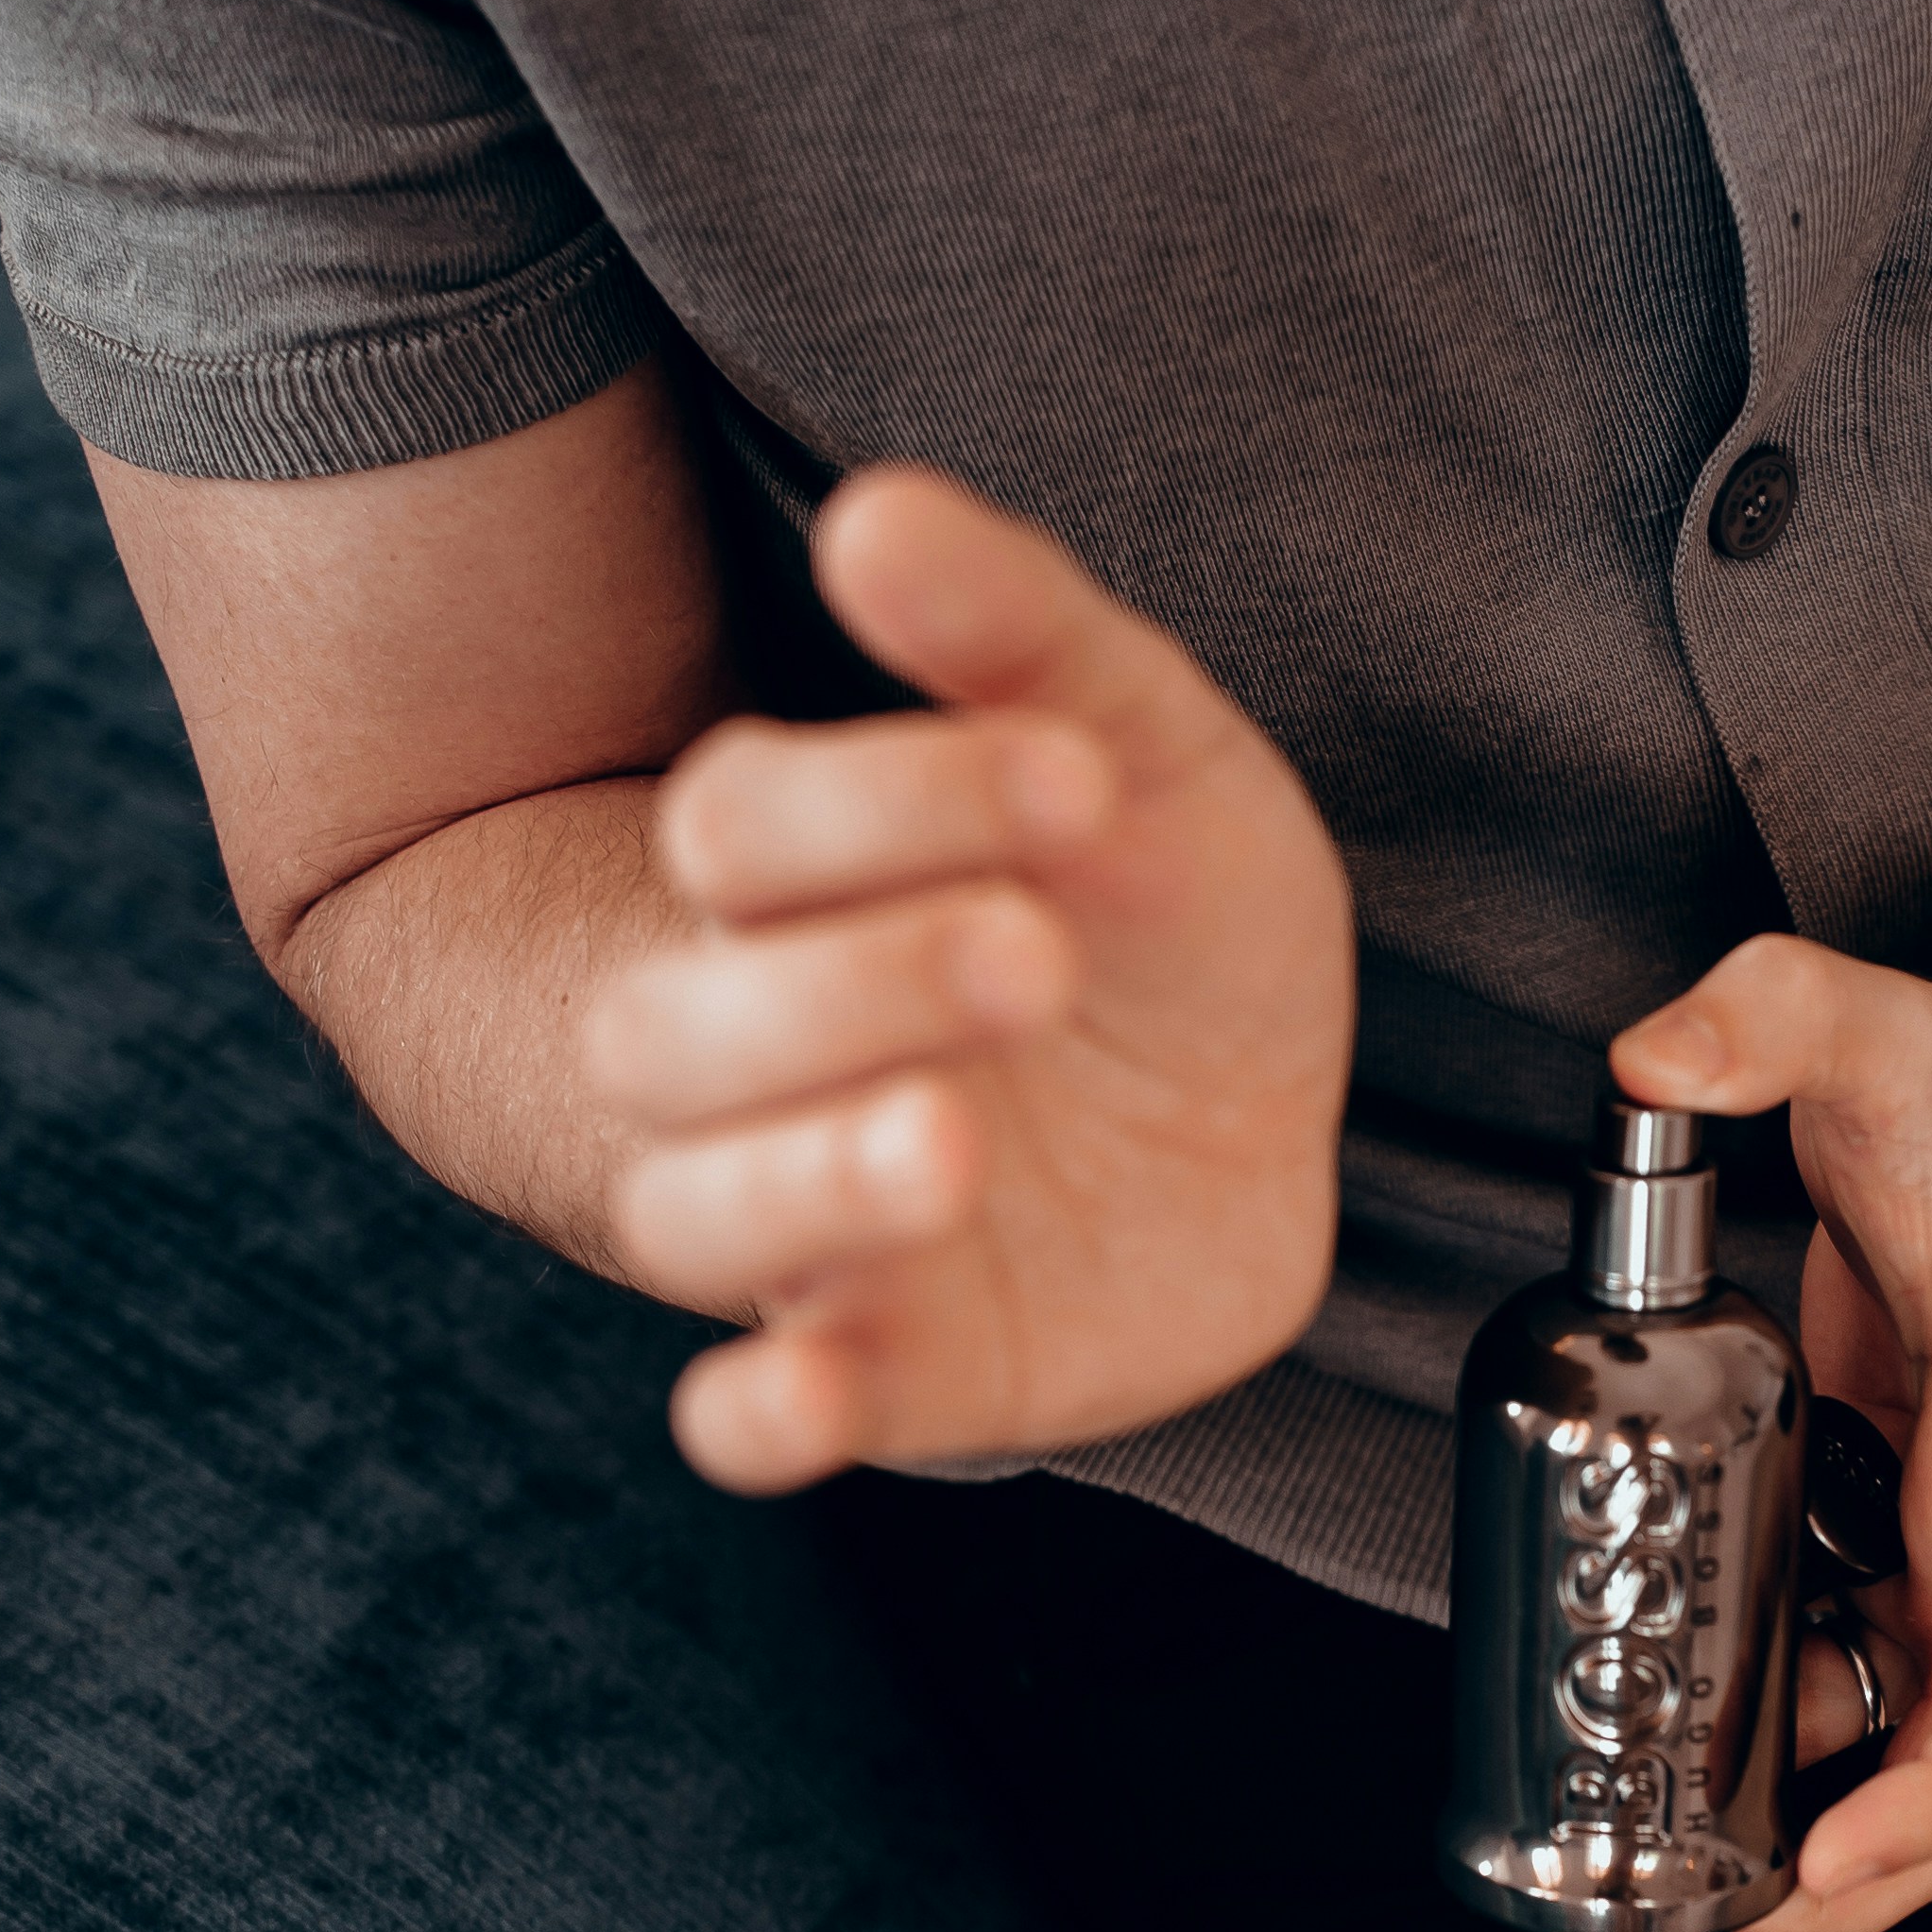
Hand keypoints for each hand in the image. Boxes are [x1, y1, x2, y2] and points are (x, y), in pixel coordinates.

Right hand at [585, 469, 1354, 1490]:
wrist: (1253, 1119)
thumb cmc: (1160, 916)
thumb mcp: (1135, 745)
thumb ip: (1016, 630)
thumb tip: (881, 511)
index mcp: (802, 885)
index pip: (739, 832)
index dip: (880, 803)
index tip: (1076, 780)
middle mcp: (769, 1056)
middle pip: (678, 1028)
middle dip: (848, 984)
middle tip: (1034, 953)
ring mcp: (818, 1221)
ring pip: (701, 1214)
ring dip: (805, 1180)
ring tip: (953, 1144)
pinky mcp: (898, 1367)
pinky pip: (761, 1412)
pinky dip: (759, 1420)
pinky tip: (794, 1401)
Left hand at [1610, 925, 1931, 1931]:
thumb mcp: (1866, 1016)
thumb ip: (1761, 1010)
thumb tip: (1649, 1058)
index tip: (1838, 1856)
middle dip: (1887, 1870)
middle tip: (1741, 1917)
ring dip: (1840, 1826)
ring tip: (1702, 1876)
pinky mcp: (1911, 1527)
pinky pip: (1877, 1674)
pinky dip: (1806, 1736)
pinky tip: (1702, 1754)